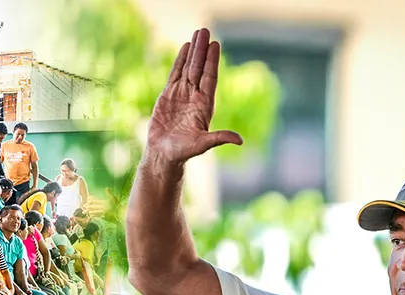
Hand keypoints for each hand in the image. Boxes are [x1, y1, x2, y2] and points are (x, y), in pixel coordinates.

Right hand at [146, 29, 242, 166]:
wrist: (164, 154)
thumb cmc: (183, 152)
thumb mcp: (202, 144)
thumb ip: (219, 138)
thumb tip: (240, 140)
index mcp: (204, 105)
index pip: (210, 78)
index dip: (212, 61)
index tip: (215, 44)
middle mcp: (195, 97)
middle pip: (200, 68)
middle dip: (202, 50)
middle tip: (204, 31)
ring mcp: (182, 95)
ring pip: (189, 68)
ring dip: (193, 52)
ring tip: (197, 34)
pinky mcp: (168, 96)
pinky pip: (175, 74)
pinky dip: (180, 61)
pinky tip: (184, 48)